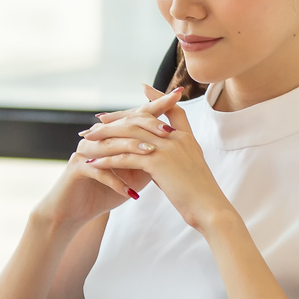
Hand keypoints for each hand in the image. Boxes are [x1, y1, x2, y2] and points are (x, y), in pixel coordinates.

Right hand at [32, 89, 180, 227]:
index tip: (178, 95)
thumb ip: (150, 158)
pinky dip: (116, 182)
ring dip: (132, 150)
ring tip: (151, 154)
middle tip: (168, 130)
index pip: (138, 115)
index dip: (157, 105)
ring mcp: (85, 150)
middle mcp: (98, 137)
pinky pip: (99, 171)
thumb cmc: (106, 191)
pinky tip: (131, 192)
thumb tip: (175, 145)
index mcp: (113, 134)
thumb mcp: (134, 174)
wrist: (77, 211)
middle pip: (124, 125)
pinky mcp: (76, 168)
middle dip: (147, 126)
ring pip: (111, 145)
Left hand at [81, 85, 233, 232]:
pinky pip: (125, 158)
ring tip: (89, 141)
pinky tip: (93, 164)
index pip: (173, 109)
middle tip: (99, 121)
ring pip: (129, 136)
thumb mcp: (191, 169)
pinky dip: (107, 160)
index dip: (159, 98)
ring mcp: (168, 148)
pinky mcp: (158, 163)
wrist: (210, 209)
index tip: (144, 89)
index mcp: (187, 138)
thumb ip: (176, 158)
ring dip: (106, 138)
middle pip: (142, 119)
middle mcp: (177, 138)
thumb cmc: (201, 195)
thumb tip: (158, 160)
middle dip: (118, 119)